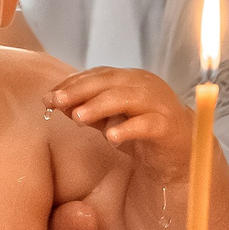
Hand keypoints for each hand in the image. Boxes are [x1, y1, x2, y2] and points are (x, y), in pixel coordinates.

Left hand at [49, 68, 190, 172]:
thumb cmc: (141, 132)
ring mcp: (158, 104)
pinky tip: (111, 138)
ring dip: (99, 106)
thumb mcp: (109, 120)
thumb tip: (53, 102)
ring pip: (127, 99)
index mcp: (130, 80)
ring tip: (77, 118)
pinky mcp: (168, 126)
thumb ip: (86, 111)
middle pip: (109, 82)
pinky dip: (128, 129)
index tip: (48, 96)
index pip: (98, 75)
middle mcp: (145, 85)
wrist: (180, 154)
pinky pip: (147, 124)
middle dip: (80, 91)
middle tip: (56, 102)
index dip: (72, 84)